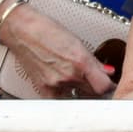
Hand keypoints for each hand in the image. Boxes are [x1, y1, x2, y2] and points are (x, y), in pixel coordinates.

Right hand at [0, 3, 116, 98]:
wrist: (23, 32)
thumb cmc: (49, 31)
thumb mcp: (77, 42)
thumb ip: (93, 61)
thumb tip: (108, 72)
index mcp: (81, 61)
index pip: (103, 86)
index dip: (109, 87)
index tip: (110, 84)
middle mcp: (69, 75)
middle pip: (92, 92)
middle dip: (96, 87)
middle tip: (97, 81)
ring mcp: (55, 84)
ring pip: (77, 96)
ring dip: (82, 91)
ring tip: (80, 81)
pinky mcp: (43, 89)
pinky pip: (60, 100)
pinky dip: (66, 96)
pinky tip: (66, 88)